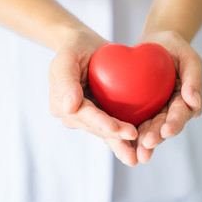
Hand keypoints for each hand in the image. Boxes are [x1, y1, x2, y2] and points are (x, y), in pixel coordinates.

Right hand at [48, 29, 138, 165]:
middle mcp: (75, 115)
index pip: (84, 115)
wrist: (85, 45)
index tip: (116, 129)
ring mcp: (89, 117)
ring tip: (138, 155)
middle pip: (97, 127)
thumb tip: (69, 107)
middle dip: (115, 136)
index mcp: (63, 104)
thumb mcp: (67, 57)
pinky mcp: (102, 114)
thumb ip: (66, 80)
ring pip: (107, 132)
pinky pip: (114, 127)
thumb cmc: (75, 47)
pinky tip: (138, 148)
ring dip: (121, 143)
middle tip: (135, 139)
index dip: (101, 123)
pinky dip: (124, 138)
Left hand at [136, 30, 201, 162]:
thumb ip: (194, 78)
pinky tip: (120, 140)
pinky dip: (129, 131)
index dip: (175, 123)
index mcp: (186, 100)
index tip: (166, 131)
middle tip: (147, 145)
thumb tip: (194, 102)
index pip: (182, 113)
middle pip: (165, 126)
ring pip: (150, 128)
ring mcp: (156, 111)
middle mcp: (172, 109)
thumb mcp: (189, 57)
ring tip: (136, 152)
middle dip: (157, 137)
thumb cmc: (174, 47)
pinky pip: (135, 121)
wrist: (155, 45)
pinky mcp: (141, 110)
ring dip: (143, 140)